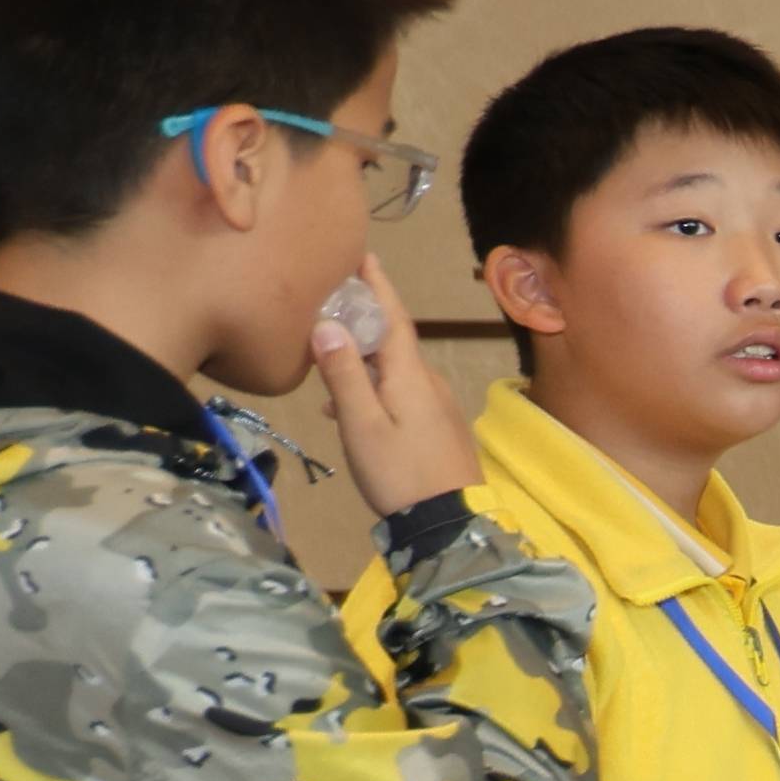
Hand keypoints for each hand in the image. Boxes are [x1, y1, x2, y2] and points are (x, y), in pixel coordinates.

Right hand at [300, 253, 477, 528]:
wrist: (450, 525)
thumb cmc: (401, 474)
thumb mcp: (363, 425)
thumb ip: (345, 375)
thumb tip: (328, 325)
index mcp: (411, 375)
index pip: (394, 317)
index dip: (378, 286)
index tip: (365, 256)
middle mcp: (429, 383)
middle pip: (393, 341)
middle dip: (364, 319)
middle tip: (333, 300)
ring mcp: (437, 407)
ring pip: (394, 370)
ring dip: (363, 358)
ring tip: (329, 354)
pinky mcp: (437, 429)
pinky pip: (401, 394)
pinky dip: (373, 389)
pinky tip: (347, 406)